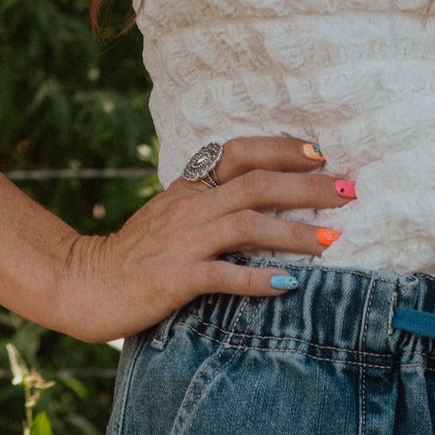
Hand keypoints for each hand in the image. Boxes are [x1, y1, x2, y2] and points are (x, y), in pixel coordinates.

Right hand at [47, 136, 354, 341]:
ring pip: (248, 225)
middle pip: (257, 184)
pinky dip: (259, 279)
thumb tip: (258, 197)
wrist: (85, 283)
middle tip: (349, 192)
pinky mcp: (176, 279)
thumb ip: (209, 202)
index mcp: (189, 187)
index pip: (240, 152)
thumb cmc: (137, 255)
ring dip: (295, 232)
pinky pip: (224, 275)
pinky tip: (289, 285)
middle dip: (308, 186)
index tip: (321, 154)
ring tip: (333, 242)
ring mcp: (183, 241)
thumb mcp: (172, 216)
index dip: (283, 149)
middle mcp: (189, 207)